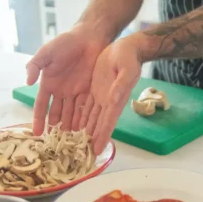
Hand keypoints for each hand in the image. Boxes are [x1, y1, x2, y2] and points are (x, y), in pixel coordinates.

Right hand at [26, 24, 108, 134]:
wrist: (89, 37)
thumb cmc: (65, 43)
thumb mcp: (47, 52)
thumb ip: (35, 65)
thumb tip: (27, 82)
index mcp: (48, 84)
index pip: (41, 106)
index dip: (39, 120)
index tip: (37, 134)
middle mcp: (61, 92)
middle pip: (57, 114)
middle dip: (56, 129)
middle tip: (55, 145)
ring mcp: (75, 92)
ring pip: (71, 114)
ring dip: (70, 127)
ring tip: (71, 142)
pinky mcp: (89, 91)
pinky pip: (86, 108)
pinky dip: (84, 120)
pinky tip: (85, 131)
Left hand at [81, 36, 143, 153]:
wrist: (126, 47)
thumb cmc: (129, 57)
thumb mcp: (127, 69)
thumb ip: (121, 84)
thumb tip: (113, 98)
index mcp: (116, 99)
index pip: (108, 121)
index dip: (102, 136)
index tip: (97, 150)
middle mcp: (108, 101)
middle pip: (98, 124)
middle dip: (92, 139)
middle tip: (83, 154)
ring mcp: (101, 96)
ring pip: (90, 117)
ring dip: (84, 131)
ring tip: (75, 144)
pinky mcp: (94, 89)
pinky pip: (85, 106)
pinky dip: (80, 117)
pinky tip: (73, 126)